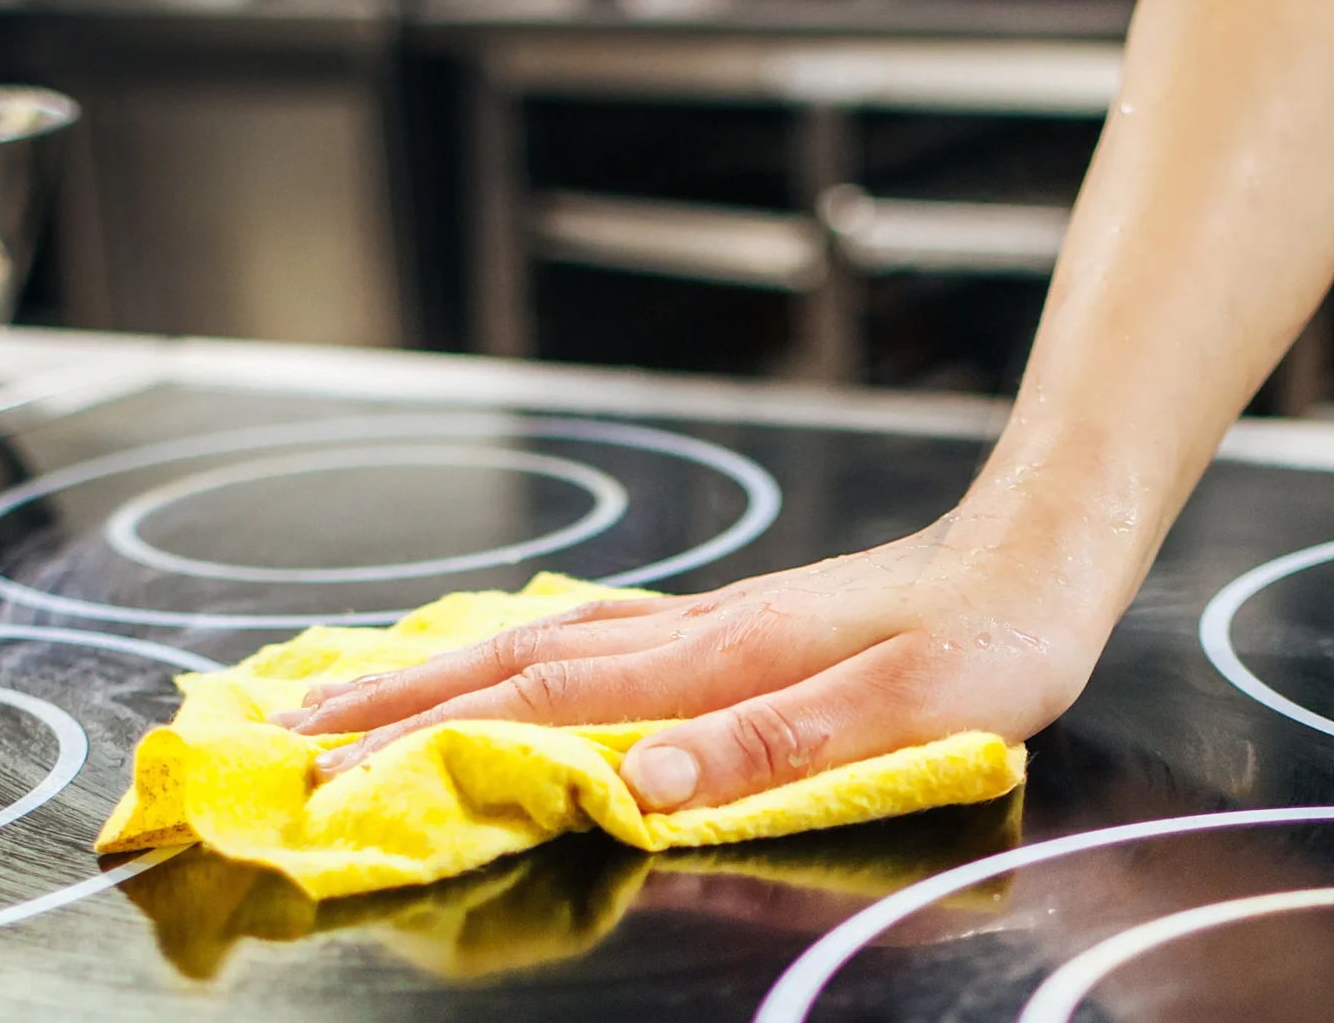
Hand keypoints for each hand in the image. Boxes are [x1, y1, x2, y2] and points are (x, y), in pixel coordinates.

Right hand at [273, 508, 1127, 811]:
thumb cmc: (994, 636)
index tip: (327, 770)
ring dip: (442, 665)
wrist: (1047, 548)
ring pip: (546, 638)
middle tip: (286, 725)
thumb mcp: (910, 708)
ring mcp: (715, 621)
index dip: (429, 737)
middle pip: (515, 660)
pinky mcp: (741, 623)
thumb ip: (775, 746)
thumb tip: (641, 786)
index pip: (543, 704)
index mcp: (724, 659)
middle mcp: (700, 631)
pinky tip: (510, 656)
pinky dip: (522, 648)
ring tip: (354, 685)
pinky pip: (598, 635)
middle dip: (394, 696)